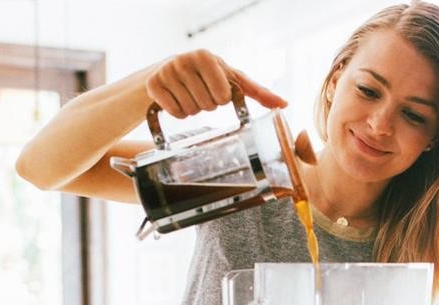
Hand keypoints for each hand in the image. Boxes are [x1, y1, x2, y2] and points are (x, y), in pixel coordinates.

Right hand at [145, 49, 286, 117]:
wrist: (162, 73)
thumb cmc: (203, 77)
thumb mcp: (229, 79)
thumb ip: (256, 91)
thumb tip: (284, 105)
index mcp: (207, 57)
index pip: (223, 95)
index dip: (221, 99)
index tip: (215, 90)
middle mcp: (185, 60)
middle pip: (207, 105)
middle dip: (205, 105)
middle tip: (199, 93)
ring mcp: (167, 71)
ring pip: (191, 111)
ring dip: (191, 110)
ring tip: (187, 95)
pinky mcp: (153, 84)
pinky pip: (174, 113)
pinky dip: (177, 113)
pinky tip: (174, 101)